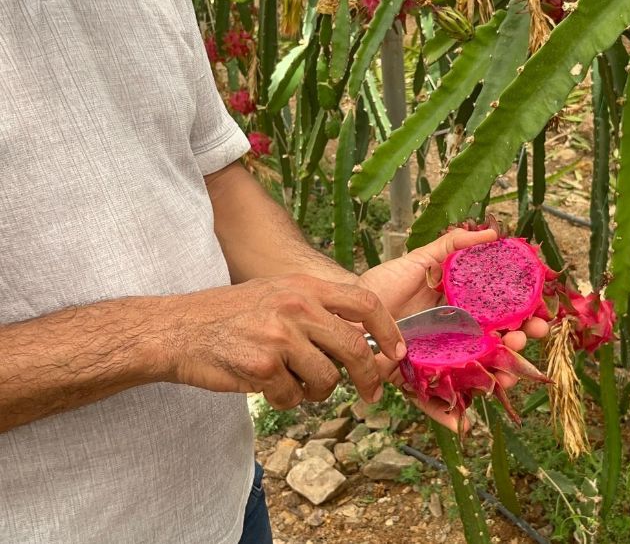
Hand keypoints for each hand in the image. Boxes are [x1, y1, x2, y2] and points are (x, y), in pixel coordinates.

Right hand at [163, 274, 403, 408]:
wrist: (176, 329)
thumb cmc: (230, 316)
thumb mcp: (278, 294)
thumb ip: (317, 310)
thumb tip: (363, 340)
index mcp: (305, 287)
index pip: (365, 302)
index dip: (388, 330)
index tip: (396, 352)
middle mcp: (297, 307)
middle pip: (354, 348)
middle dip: (368, 376)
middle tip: (371, 393)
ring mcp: (279, 337)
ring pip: (326, 380)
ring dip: (315, 391)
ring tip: (293, 382)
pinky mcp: (262, 366)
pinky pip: (292, 397)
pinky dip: (284, 399)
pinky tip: (265, 385)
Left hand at [356, 229, 549, 430]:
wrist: (349, 308)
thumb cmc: (385, 284)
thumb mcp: (421, 260)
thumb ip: (454, 246)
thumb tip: (494, 234)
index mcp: (463, 310)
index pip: (502, 317)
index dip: (525, 320)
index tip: (541, 320)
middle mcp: (456, 337)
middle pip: (495, 347)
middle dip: (516, 349)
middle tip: (524, 343)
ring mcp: (438, 360)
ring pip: (473, 375)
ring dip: (494, 381)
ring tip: (505, 381)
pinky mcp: (414, 380)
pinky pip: (432, 401)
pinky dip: (446, 415)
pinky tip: (462, 424)